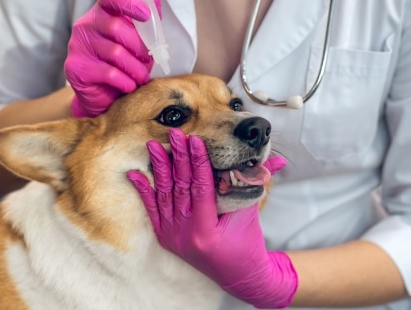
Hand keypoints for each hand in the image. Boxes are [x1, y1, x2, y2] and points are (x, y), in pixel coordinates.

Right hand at [64, 0, 161, 117]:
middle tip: (149, 60)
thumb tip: (155, 2)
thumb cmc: (122, 66)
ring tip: (142, 77)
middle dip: (140, 46)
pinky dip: (126, 81)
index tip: (146, 15)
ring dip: (136, 68)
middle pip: (116, 27)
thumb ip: (146, 25)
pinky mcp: (76, 68)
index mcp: (100, 14)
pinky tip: (129, 85)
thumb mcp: (137, 44)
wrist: (102, 97)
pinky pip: (109, 73)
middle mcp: (85, 26)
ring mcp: (77, 46)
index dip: (128, 2)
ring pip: (115, 52)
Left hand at [126, 129, 297, 308]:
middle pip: (180, 188)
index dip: (198, 162)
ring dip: (159, 168)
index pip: (201, 188)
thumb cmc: (248, 244)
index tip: (195, 139)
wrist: (238, 276)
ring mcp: (172, 237)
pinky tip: (135, 173)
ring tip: (154, 145)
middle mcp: (185, 235)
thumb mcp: (251, 213)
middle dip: (178, 158)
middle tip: (175, 133)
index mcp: (207, 231)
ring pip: (164, 196)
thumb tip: (275, 159)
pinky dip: (144, 191)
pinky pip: (152, 210)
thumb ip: (255, 184)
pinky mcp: (165, 237)